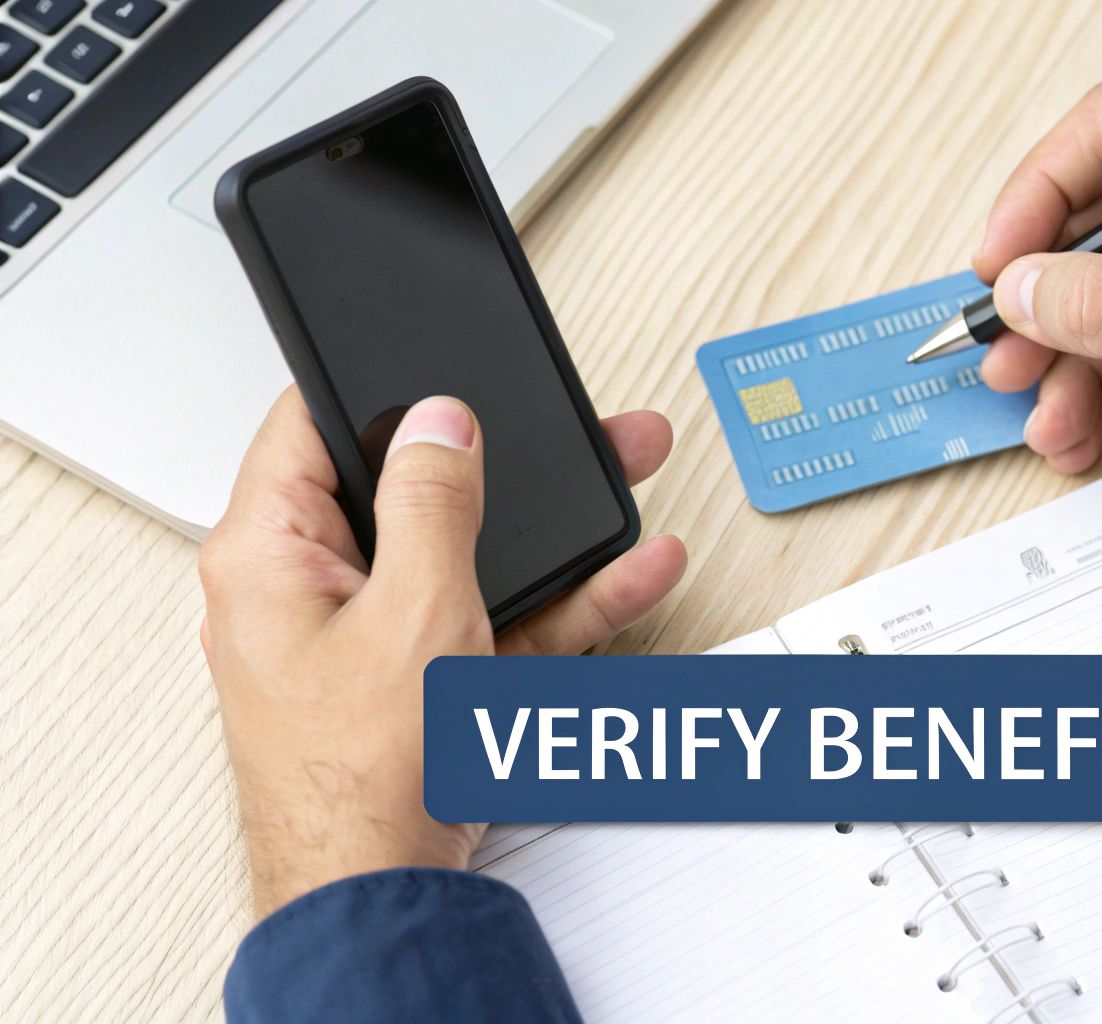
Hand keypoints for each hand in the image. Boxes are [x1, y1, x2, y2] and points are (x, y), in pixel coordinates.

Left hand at [199, 390, 686, 915]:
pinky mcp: (420, 683)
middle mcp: (310, 591)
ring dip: (550, 535)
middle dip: (502, 464)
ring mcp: (371, 639)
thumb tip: (436, 421)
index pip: (308, 429)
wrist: (382, 896)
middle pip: (410, 495)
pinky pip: (492, 622)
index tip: (443, 369)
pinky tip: (629, 574)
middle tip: (563, 428)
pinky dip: (556, 603)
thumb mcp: (412, 606)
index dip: (377, 388)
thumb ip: (430, 501)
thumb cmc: (359, 774)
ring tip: (624, 484)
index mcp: (268, 554)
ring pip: (467, 560)